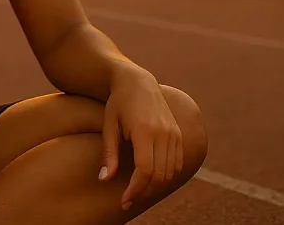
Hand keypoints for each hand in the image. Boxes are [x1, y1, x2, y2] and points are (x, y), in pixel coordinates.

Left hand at [98, 64, 182, 211]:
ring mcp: (174, 133)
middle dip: (144, 192)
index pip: (145, 170)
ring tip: (137, 192)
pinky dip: (166, 177)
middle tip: (128, 201)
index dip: (136, 189)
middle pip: (159, 175)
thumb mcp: (109, 126)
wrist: (138, 82)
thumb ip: (108, 153)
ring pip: (170, 172)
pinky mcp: (178, 135)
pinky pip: (177, 163)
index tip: (124, 200)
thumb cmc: (118, 104)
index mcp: (145, 130)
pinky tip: (151, 181)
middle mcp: (164, 133)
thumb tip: (104, 179)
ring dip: (155, 187)